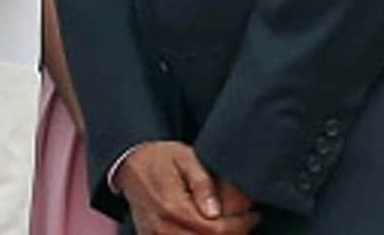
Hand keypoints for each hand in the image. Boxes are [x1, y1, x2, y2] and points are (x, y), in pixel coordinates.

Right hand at [114, 141, 258, 233]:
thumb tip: (215, 211)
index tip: (253, 215)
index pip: (216, 231)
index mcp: (172, 208)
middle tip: (245, 220)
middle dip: (233, 234)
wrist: (130, 163)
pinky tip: (209, 229)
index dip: (241, 226)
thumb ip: (201, 182)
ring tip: (228, 224)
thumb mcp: (184, 156)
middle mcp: (163, 229)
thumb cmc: (160, 158)